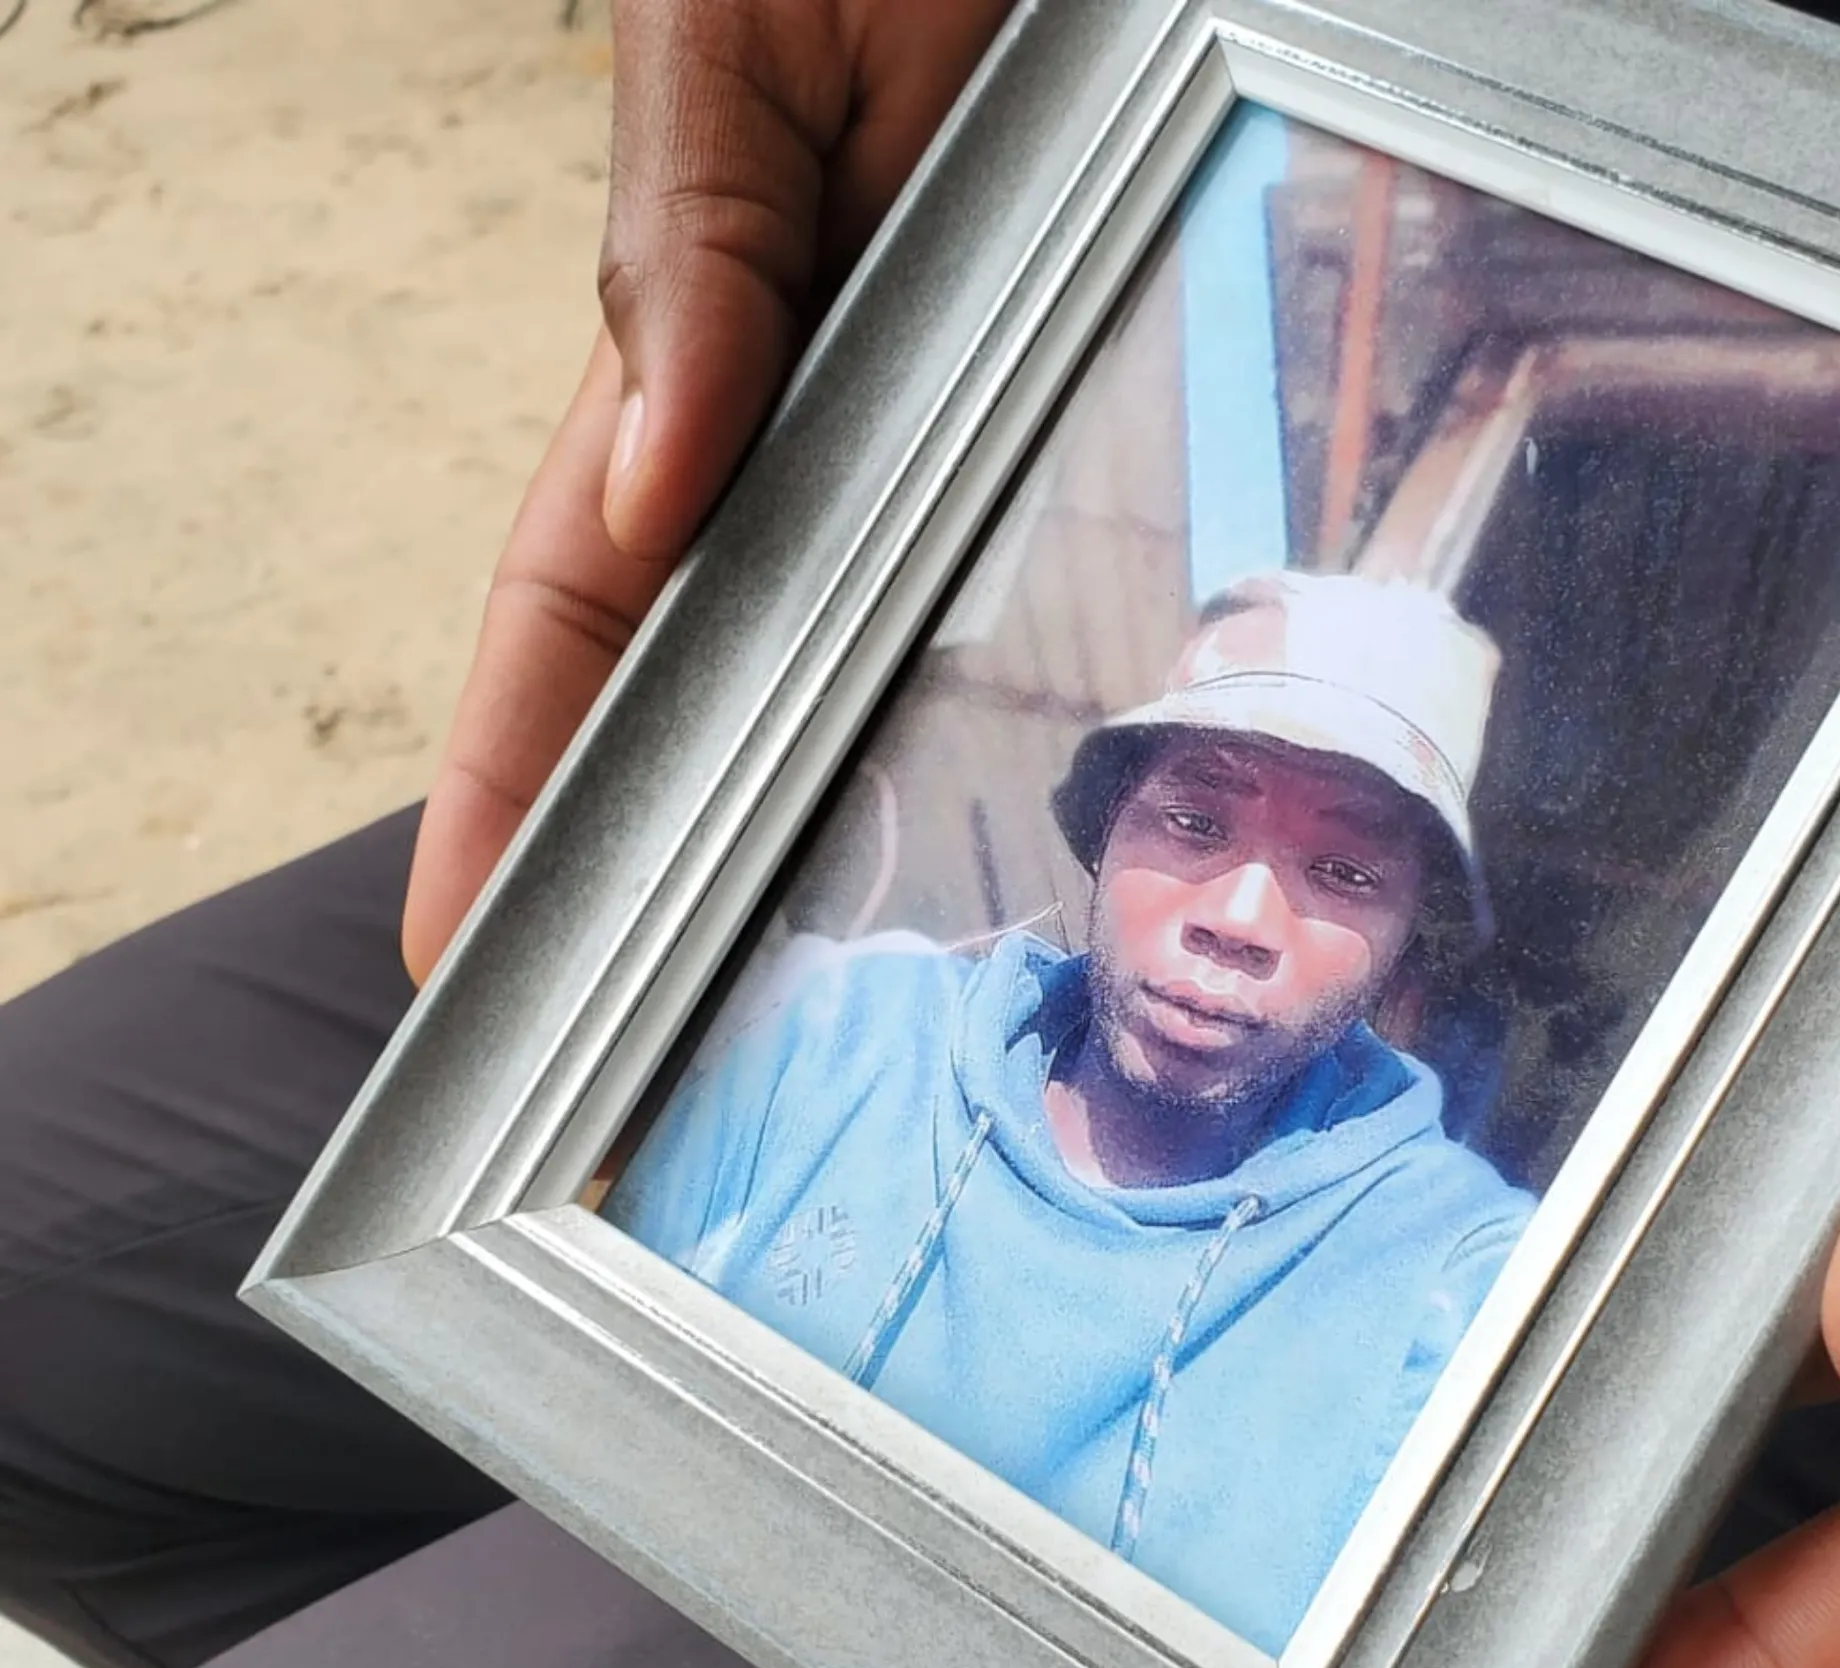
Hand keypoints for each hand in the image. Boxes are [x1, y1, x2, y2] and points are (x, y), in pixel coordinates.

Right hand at [400, 0, 1009, 982]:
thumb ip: (679, 264)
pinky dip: (1001, 685)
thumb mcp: (720, 73)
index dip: (503, 772)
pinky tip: (1011, 815)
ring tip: (784, 997)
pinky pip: (1013, 565)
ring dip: (809, 810)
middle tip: (611, 1044)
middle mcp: (787, 427)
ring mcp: (908, 427)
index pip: (565, 610)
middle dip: (638, 854)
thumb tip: (651, 485)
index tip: (454, 939)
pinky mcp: (1030, 397)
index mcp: (678, 365)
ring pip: (845, 650)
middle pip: (696, 676)